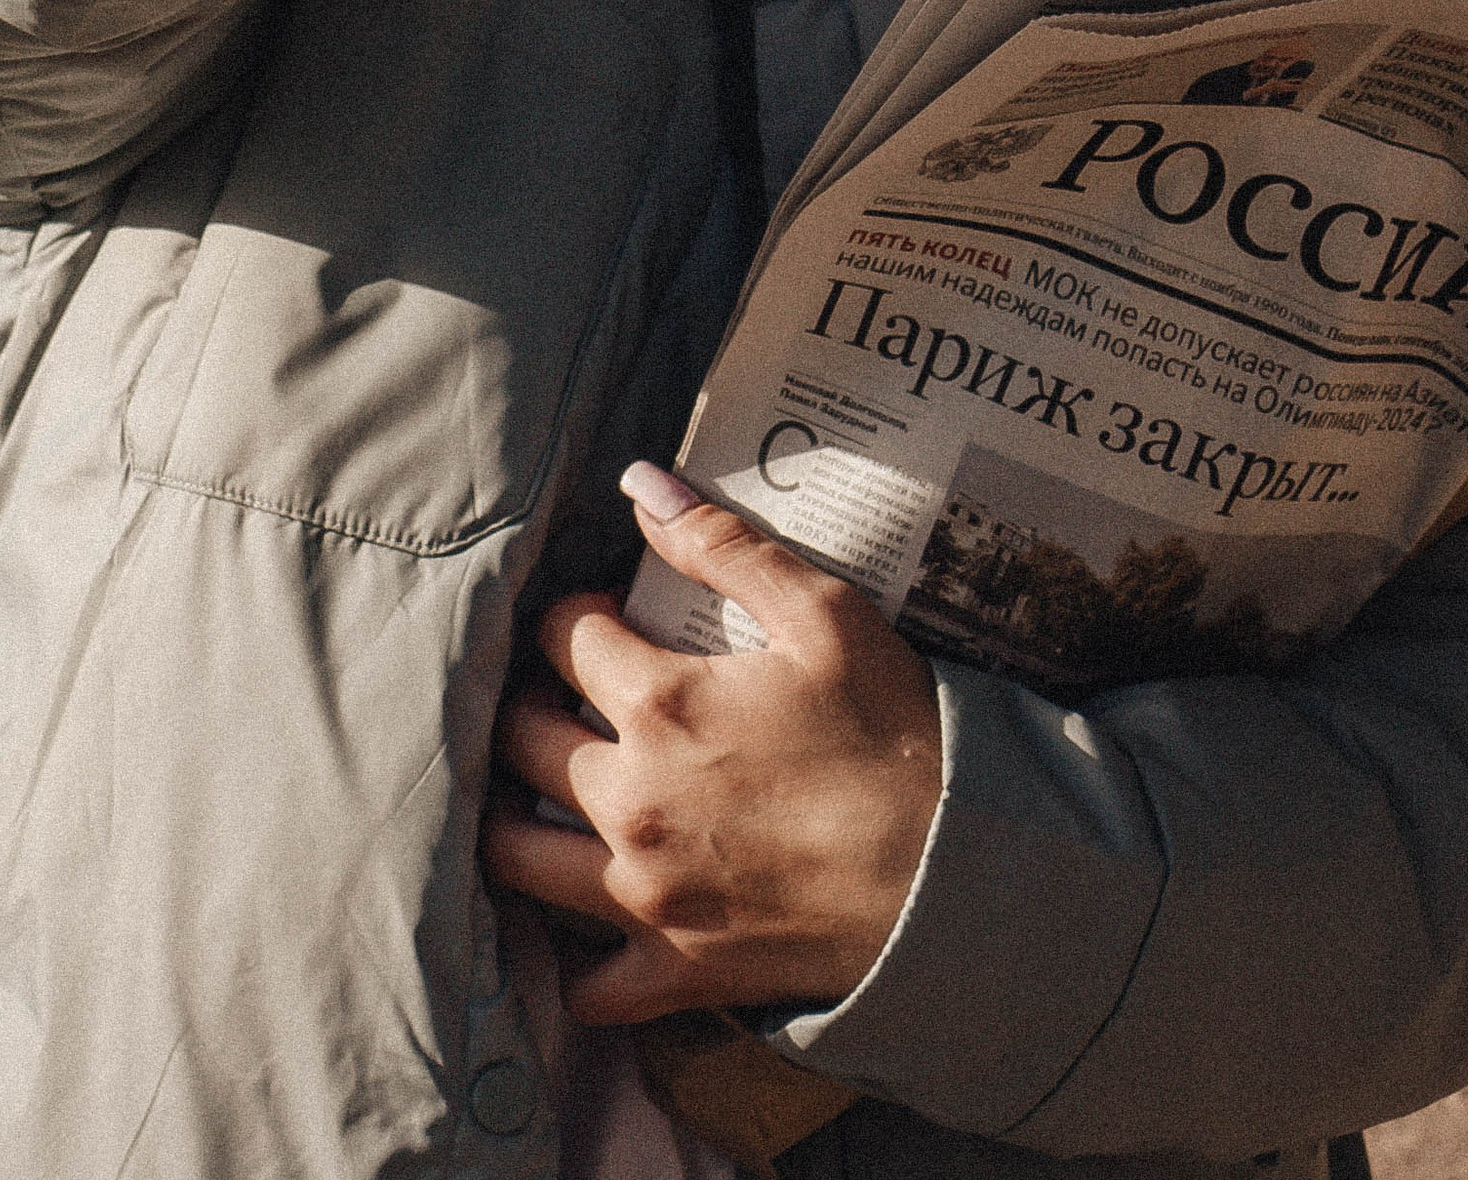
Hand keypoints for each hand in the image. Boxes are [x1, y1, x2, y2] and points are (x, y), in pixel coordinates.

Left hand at [480, 468, 942, 1025]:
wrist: (955, 881)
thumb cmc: (895, 737)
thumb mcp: (823, 614)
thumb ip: (723, 545)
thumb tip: (641, 484)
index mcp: (660, 703)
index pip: (561, 636)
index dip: (576, 615)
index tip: (605, 619)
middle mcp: (630, 798)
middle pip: (517, 738)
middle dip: (530, 702)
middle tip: (568, 697)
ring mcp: (643, 893)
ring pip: (515, 855)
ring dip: (512, 815)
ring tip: (548, 793)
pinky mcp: (672, 971)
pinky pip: (583, 984)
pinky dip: (574, 958)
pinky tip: (592, 920)